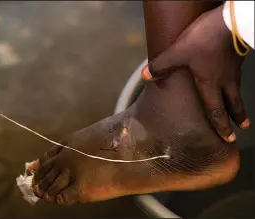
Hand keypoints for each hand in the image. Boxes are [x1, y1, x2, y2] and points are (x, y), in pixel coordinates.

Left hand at [141, 4, 249, 142]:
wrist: (230, 21)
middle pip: (233, 103)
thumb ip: (161, 65)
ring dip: (239, 103)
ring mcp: (234, 69)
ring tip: (241, 111)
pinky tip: (234, 78)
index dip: (221, 125)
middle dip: (236, 117)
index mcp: (210, 84)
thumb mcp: (178, 52)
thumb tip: (146, 75)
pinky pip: (237, 76)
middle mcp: (225, 81)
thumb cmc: (204, 40)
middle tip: (241, 128)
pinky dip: (237, 84)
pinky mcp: (238, 57)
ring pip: (238, 91)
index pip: (216, 110)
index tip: (227, 137)